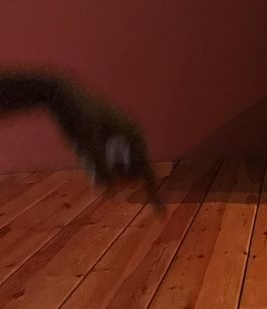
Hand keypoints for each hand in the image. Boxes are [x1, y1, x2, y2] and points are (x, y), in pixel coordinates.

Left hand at [55, 85, 157, 200]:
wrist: (62, 91)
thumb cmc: (76, 115)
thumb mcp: (85, 143)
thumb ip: (97, 167)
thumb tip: (108, 192)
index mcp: (134, 135)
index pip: (146, 172)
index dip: (154, 195)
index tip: (161, 217)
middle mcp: (133, 137)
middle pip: (129, 174)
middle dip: (111, 176)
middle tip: (89, 165)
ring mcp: (122, 138)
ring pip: (115, 168)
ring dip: (99, 168)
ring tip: (81, 149)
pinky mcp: (110, 137)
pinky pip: (107, 161)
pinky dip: (94, 161)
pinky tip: (81, 145)